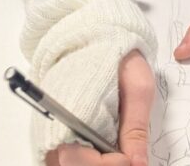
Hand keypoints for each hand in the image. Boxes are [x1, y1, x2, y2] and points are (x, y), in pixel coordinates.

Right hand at [45, 51, 153, 165]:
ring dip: (94, 160)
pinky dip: (87, 157)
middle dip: (104, 164)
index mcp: (70, 112)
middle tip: (127, 155)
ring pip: (67, 162)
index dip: (110, 164)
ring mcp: (50, 132)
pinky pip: (66, 156)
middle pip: (73, 164)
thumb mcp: (138, 88)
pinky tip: (104, 147)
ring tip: (116, 149)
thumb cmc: (117, 56)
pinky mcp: (53, 134)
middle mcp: (52, 125)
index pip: (80, 161)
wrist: (97, 36)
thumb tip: (139, 164)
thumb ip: (135, 129)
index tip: (130, 158)